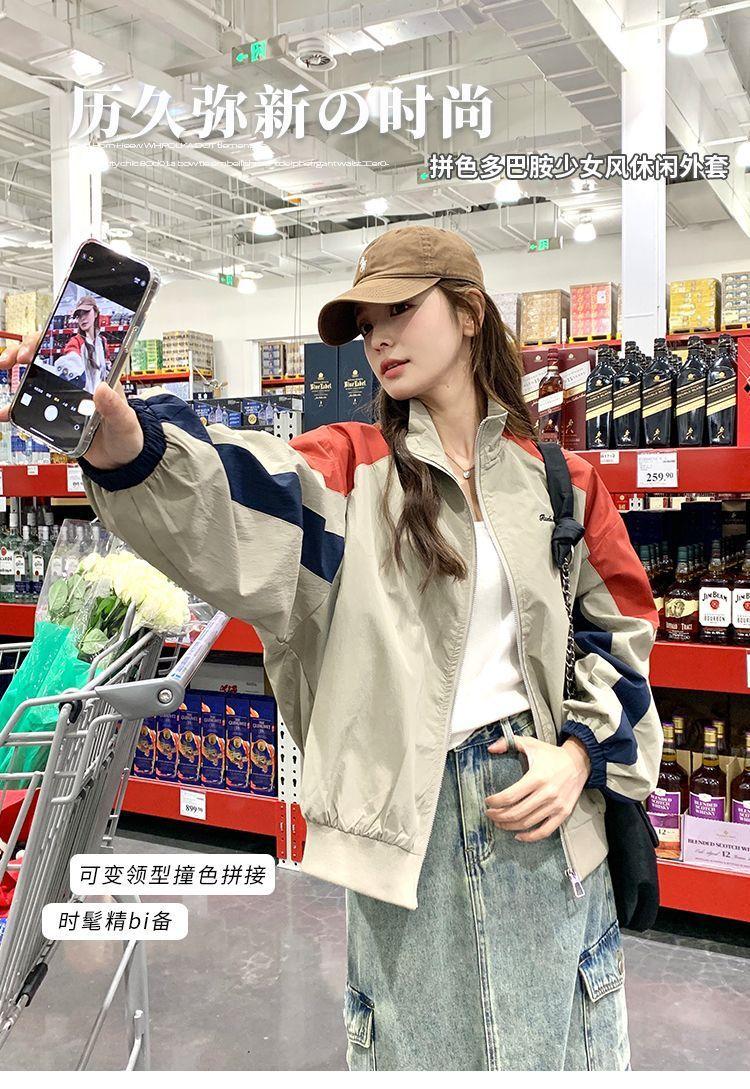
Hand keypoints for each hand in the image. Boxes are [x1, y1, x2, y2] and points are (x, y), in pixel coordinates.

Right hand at [0, 332, 143, 469]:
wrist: (119, 460)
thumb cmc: (127, 434)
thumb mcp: (125, 421)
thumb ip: (116, 407)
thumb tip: (103, 389)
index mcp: (96, 375)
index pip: (71, 346)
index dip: (50, 340)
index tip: (36, 348)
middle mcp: (76, 381)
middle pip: (46, 355)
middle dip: (26, 350)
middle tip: (15, 359)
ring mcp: (62, 397)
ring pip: (34, 376)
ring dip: (16, 372)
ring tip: (5, 370)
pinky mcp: (52, 414)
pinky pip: (29, 406)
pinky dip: (14, 407)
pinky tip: (5, 411)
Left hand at [484, 735, 590, 841]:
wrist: (579, 762)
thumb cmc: (551, 754)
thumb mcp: (530, 743)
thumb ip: (509, 742)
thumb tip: (490, 749)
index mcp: (537, 777)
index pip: (510, 796)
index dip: (495, 802)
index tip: (488, 802)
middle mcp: (547, 793)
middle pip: (517, 812)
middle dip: (499, 816)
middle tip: (490, 814)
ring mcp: (556, 805)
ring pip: (528, 823)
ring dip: (510, 826)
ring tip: (499, 823)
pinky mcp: (563, 813)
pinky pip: (545, 831)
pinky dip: (530, 837)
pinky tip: (518, 835)